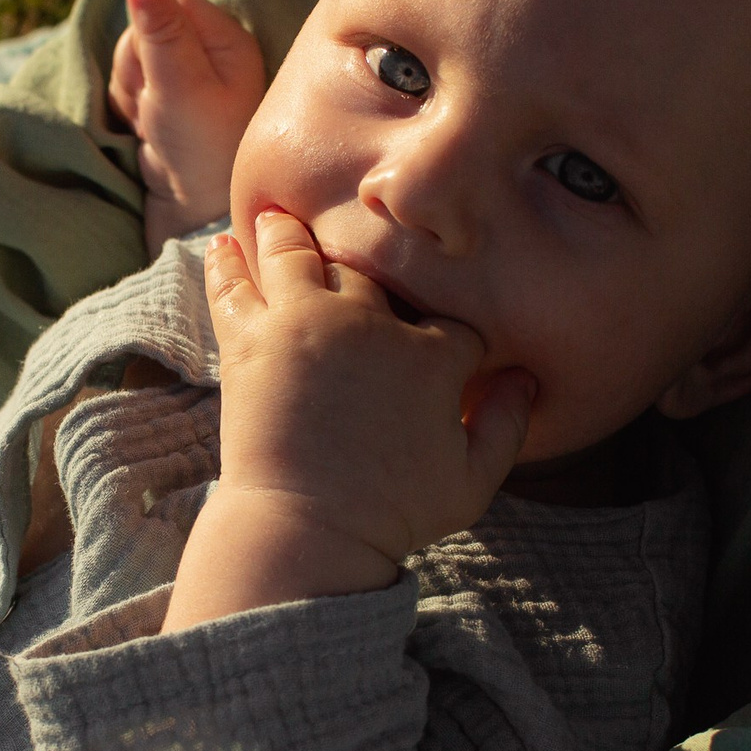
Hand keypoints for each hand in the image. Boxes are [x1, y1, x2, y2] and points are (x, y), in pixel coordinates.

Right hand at [106, 0, 265, 249]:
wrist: (197, 217)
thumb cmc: (203, 151)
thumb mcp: (179, 87)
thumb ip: (159, 31)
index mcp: (228, 39)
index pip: (167, 3)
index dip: (149, 39)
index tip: (161, 79)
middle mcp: (211, 52)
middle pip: (142, 31)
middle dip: (137, 71)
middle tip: (158, 110)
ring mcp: (188, 78)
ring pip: (131, 60)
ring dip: (132, 93)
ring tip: (157, 127)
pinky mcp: (168, 102)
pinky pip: (130, 86)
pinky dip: (131, 109)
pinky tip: (151, 133)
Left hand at [165, 209, 533, 629]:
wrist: (305, 530)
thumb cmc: (392, 514)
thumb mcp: (473, 482)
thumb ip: (508, 426)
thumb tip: (527, 378)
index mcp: (431, 356)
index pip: (447, 322)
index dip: (444, 334)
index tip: (433, 345)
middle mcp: (370, 326)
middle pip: (369, 271)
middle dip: (363, 266)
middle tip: (346, 252)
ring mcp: (305, 324)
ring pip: (298, 255)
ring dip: (287, 235)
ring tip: (277, 220)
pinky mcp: (251, 339)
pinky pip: (235, 284)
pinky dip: (228, 261)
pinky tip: (224, 244)